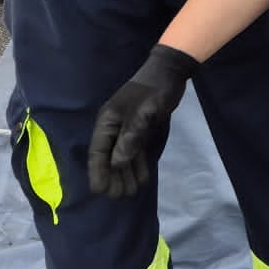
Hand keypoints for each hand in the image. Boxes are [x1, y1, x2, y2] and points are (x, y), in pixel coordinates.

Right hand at [87, 44, 198, 197]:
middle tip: (118, 197)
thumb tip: (117, 163)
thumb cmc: (154, 90)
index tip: (99, 191)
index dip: (98, 172)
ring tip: (129, 193)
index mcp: (107, 121)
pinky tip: (141, 178)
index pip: (98, 152)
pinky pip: (135, 150)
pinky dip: (137, 164)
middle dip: (112, 177)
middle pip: (109, 157)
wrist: (170, 72)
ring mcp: (127, 128)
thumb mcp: (142, 114)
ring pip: (123, 156)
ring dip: (125, 173)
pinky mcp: (140, 129)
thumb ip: (130, 138)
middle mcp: (113, 127)